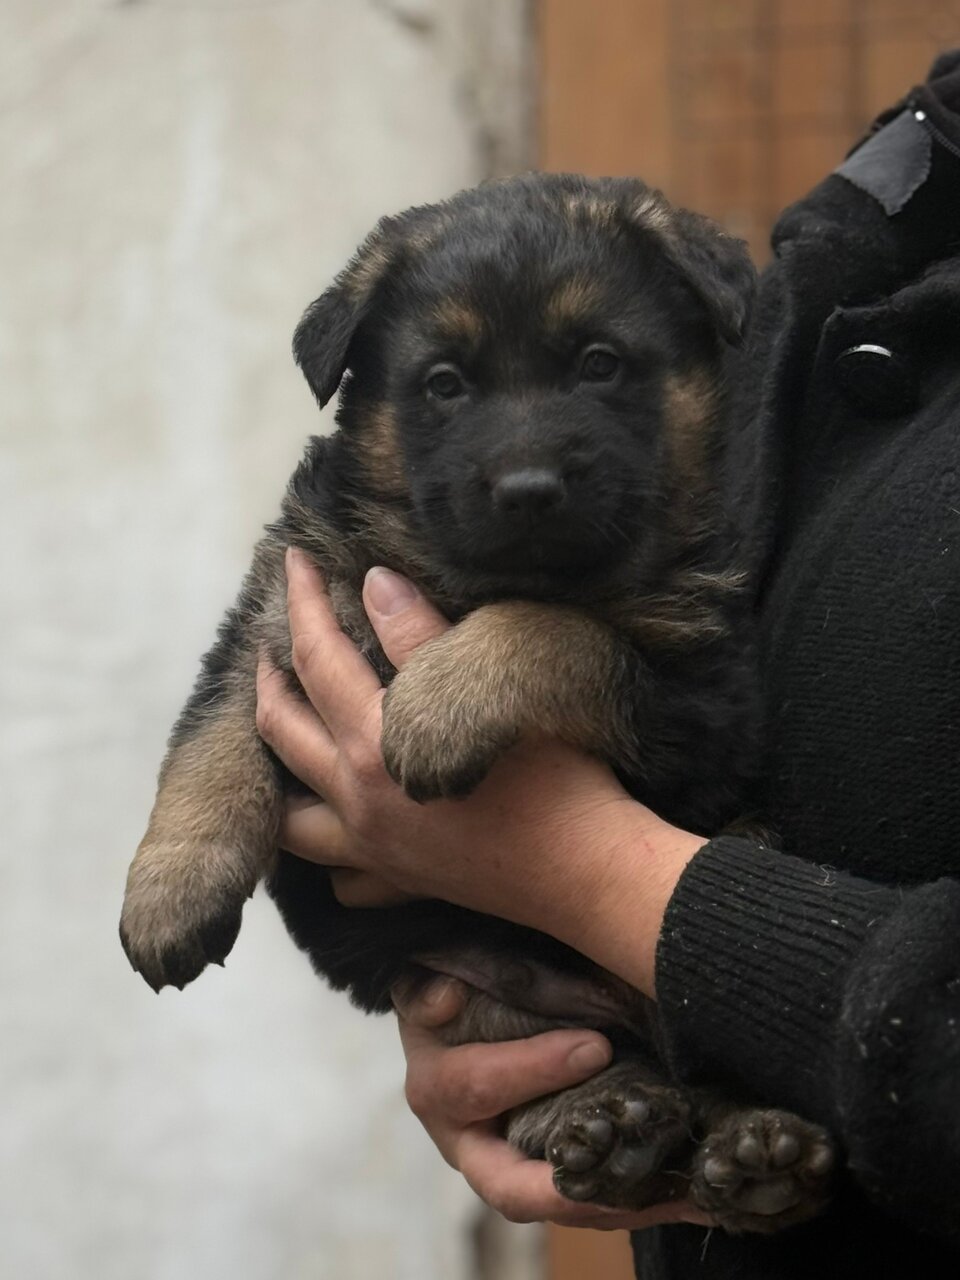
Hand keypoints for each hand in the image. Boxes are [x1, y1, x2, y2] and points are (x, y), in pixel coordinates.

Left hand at [255, 549, 704, 996]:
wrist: (588, 871)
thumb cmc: (556, 776)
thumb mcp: (489, 690)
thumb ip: (422, 637)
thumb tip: (374, 582)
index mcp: (374, 745)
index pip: (316, 657)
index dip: (302, 602)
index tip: (293, 561)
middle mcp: (357, 800)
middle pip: (281, 727)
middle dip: (269, 672)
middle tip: (274, 633)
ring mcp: (371, 848)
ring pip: (286, 813)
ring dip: (277, 764)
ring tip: (286, 725)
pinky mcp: (397, 880)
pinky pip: (335, 871)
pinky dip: (321, 843)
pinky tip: (334, 820)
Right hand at [395, 978, 713, 1228]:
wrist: (461, 1022)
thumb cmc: (455, 994)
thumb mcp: (430, 978)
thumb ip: (426, 987)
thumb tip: (445, 1001)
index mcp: (439, 1090)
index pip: (477, 1087)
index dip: (532, 1068)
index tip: (596, 1046)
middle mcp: (471, 1144)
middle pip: (511, 1188)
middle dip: (569, 1191)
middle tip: (626, 1180)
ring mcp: (513, 1169)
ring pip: (563, 1205)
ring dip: (621, 1203)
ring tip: (680, 1193)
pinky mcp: (554, 1177)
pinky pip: (593, 1199)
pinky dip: (639, 1200)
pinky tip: (689, 1192)